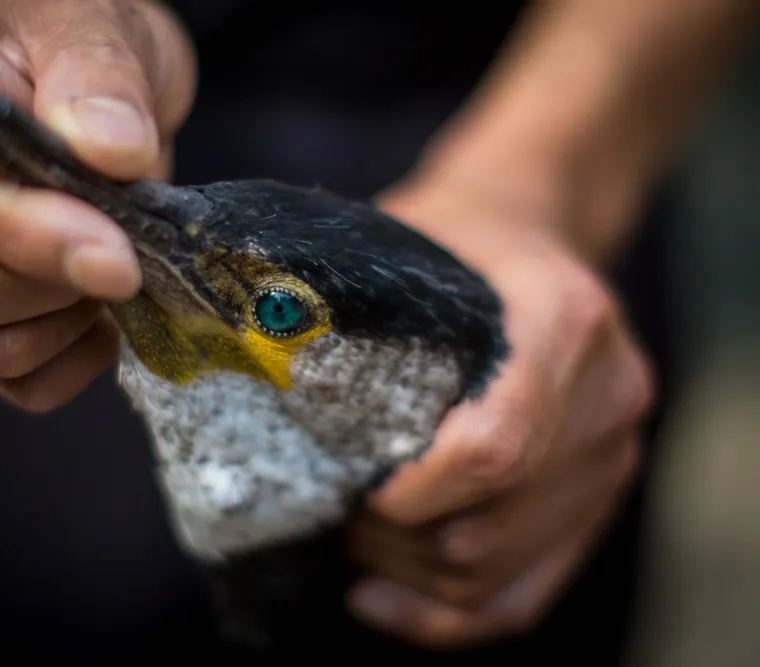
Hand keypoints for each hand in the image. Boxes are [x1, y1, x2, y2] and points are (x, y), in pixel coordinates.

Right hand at [0, 0, 196, 409]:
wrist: (74, 84)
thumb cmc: (65, 40)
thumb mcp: (88, 25)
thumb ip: (100, 78)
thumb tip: (112, 151)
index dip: (25, 232)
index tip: (116, 253)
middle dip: (42, 283)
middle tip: (120, 249)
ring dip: (59, 322)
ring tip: (110, 263)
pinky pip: (2, 376)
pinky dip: (69, 359)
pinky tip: (99, 310)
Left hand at [343, 177, 654, 647]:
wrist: (532, 230)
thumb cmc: (454, 236)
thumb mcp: (405, 232)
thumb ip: (349, 289)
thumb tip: (241, 354)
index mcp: (565, 322)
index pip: (494, 447)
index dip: (409, 491)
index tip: (345, 486)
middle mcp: (608, 396)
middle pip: (487, 527)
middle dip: (387, 537)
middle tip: (325, 506)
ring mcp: (611, 456)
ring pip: (495, 572)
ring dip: (403, 573)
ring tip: (346, 535)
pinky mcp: (597, 499)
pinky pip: (524, 595)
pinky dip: (444, 616)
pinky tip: (373, 595)